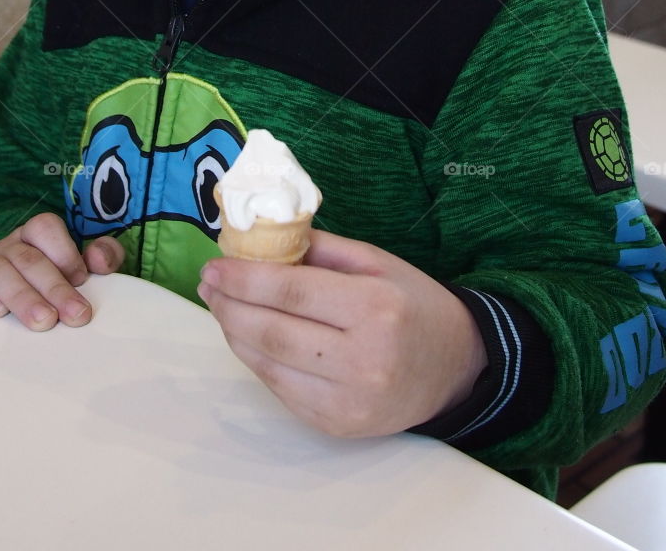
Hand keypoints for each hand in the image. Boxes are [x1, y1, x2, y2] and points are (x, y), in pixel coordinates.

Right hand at [0, 212, 124, 330]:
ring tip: (44, 321)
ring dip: (23, 297)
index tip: (82, 279)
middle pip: (27, 258)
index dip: (64, 251)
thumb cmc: (56, 287)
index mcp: (35, 235)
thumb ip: (104, 257)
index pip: (44, 227)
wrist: (14, 314)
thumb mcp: (85, 269)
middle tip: (75, 315)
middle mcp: (8, 247)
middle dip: (54, 287)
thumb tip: (99, 258)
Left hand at [197, 230, 486, 436]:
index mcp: (374, 307)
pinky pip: (282, 390)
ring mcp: (349, 400)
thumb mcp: (376, 262)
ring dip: (235, 333)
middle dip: (229, 305)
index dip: (243, 278)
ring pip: (269, 366)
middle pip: (272, 332)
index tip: (214, 265)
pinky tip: (248, 337)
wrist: (457, 368)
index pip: (290, 292)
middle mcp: (363, 359)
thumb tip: (260, 239)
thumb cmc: (414, 304)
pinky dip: (257, 361)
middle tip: (208, 284)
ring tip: (221, 306)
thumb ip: (319, 250)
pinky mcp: (338, 426)